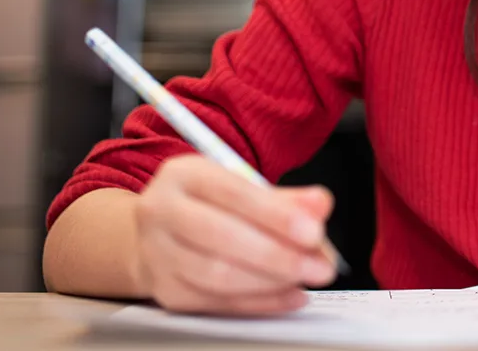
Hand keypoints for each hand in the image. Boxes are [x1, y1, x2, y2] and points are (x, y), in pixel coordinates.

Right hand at [133, 155, 335, 314]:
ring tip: (306, 279)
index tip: (314, 231)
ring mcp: (157, 254)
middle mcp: (163, 211)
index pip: (233, 192)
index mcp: (185, 174)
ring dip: (270, 281)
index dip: (276, 214)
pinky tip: (289, 295)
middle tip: (320, 266)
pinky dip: (259, 302)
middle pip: (221, 236)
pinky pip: (216, 303)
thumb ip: (284, 198)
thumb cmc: (209, 205)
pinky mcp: (165, 290)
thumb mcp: (243, 187)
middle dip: (278, 254)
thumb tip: (319, 205)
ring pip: (216, 275)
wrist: (157, 232)